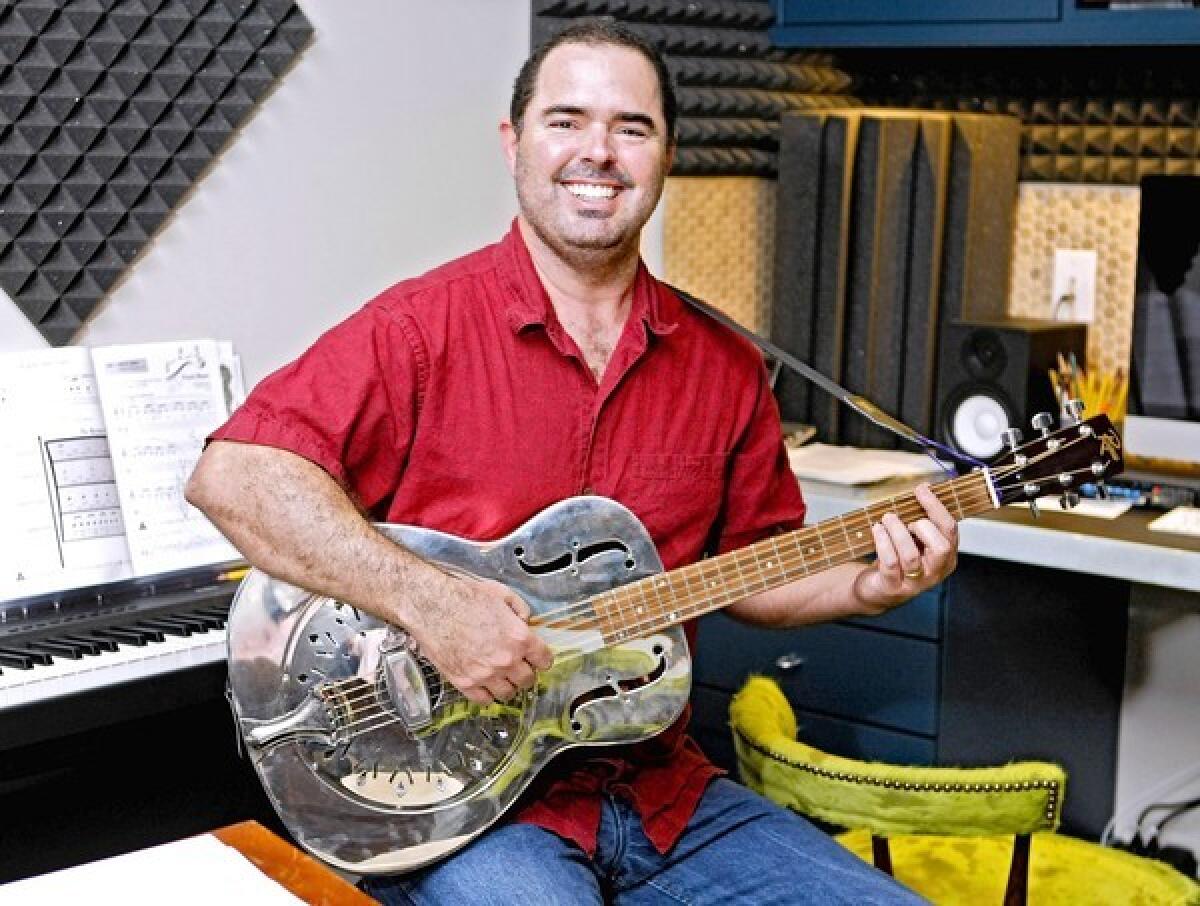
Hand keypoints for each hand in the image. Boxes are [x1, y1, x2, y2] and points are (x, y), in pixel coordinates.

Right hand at [402, 573, 554, 704]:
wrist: (432, 606)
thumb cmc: (462, 598)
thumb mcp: (501, 594)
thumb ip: (520, 610)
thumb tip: (524, 621)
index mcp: (519, 637)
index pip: (544, 660)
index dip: (541, 658)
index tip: (538, 658)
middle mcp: (505, 660)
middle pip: (528, 680)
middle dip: (525, 673)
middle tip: (519, 667)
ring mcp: (485, 674)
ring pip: (508, 693)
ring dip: (508, 686)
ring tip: (502, 677)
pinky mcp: (465, 682)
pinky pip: (484, 700)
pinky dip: (487, 695)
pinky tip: (485, 685)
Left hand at [853, 484, 957, 613]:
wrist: (877, 589)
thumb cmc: (898, 558)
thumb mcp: (914, 539)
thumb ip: (922, 517)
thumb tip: (925, 487)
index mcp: (947, 557)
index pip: (950, 530)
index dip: (936, 507)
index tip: (921, 489)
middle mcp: (935, 572)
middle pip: (941, 547)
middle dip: (923, 526)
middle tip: (907, 519)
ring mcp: (915, 582)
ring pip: (911, 556)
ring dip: (897, 532)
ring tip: (887, 519)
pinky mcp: (893, 587)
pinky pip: (890, 562)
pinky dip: (883, 542)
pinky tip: (877, 529)